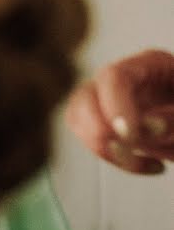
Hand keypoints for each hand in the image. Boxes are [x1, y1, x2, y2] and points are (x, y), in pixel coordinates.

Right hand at [65, 49, 173, 173]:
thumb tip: (150, 125)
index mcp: (151, 65)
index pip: (113, 78)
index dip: (115, 108)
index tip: (128, 136)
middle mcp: (124, 80)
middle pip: (83, 98)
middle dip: (101, 132)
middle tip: (132, 152)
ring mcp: (110, 101)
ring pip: (78, 120)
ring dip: (104, 149)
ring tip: (144, 161)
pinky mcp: (107, 124)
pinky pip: (91, 141)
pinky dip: (113, 159)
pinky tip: (148, 165)